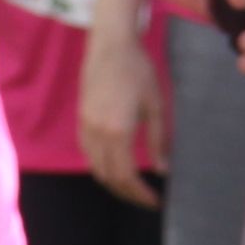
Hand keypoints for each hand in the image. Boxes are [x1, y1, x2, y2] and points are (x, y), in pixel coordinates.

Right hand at [79, 27, 161, 204]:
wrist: (110, 44)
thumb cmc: (138, 70)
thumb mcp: (156, 105)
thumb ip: (159, 140)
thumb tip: (163, 170)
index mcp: (118, 131)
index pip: (127, 176)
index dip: (140, 194)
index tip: (156, 201)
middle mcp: (97, 133)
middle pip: (109, 177)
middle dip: (128, 193)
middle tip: (147, 199)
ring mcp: (86, 126)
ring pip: (95, 168)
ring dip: (113, 183)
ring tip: (133, 187)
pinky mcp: (81, 119)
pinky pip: (88, 153)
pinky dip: (101, 166)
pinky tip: (116, 165)